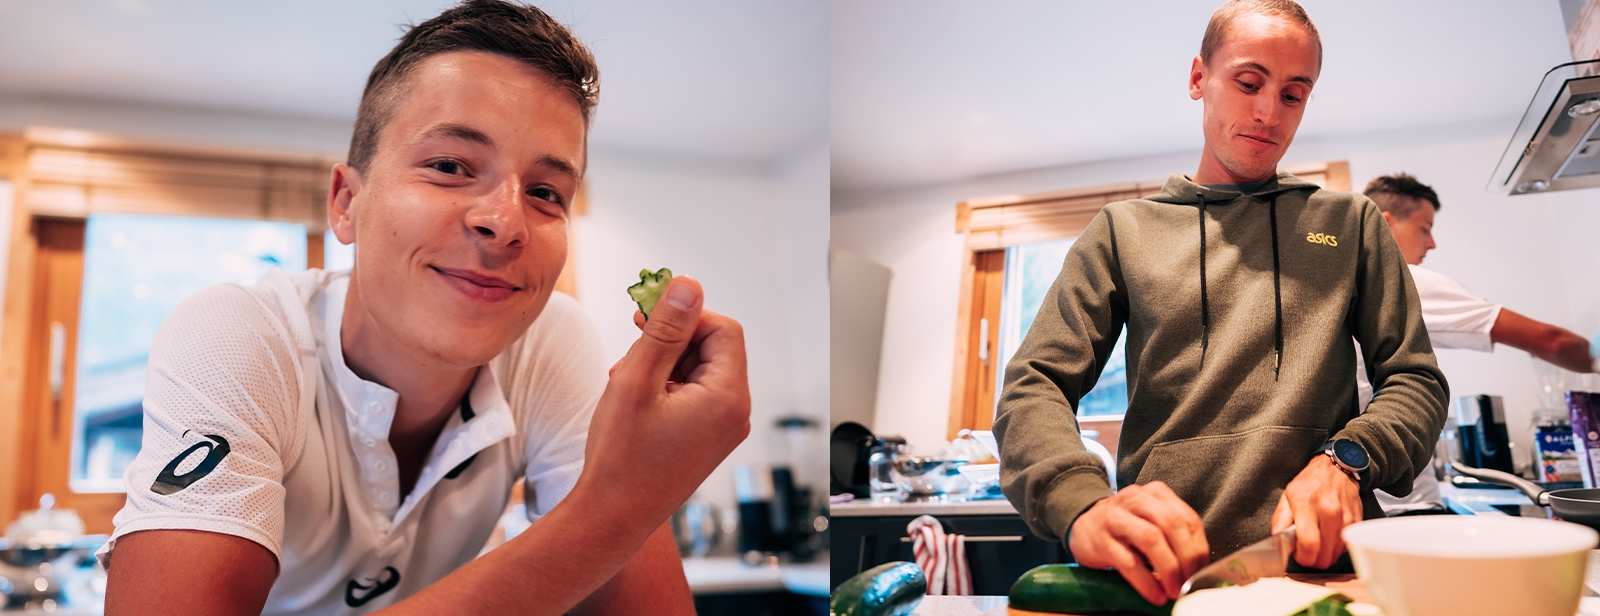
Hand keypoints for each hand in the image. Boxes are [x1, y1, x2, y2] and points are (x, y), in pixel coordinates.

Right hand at [584, 277, 751, 525]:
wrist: (612, 516)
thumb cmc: (621, 458)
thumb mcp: (638, 380)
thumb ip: (665, 329)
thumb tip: (687, 286)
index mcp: (728, 398)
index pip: (722, 329)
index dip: (685, 316)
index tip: (647, 317)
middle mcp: (735, 413)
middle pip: (713, 348)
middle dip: (671, 341)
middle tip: (632, 347)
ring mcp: (723, 428)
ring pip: (700, 369)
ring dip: (664, 364)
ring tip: (626, 381)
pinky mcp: (707, 437)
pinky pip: (695, 394)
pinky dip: (666, 386)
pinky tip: (635, 399)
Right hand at [1067, 481, 1208, 604]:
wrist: (1083, 525)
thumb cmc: (1125, 528)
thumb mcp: (1150, 521)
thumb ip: (1174, 535)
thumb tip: (1199, 568)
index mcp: (1155, 494)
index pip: (1187, 518)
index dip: (1200, 548)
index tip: (1203, 572)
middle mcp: (1135, 499)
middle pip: (1171, 524)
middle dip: (1187, 558)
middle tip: (1191, 583)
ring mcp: (1115, 518)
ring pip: (1151, 539)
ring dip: (1168, 569)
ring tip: (1174, 591)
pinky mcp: (1100, 540)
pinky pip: (1128, 562)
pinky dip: (1146, 582)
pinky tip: (1155, 594)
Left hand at [1271, 454, 1360, 568]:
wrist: (1336, 470)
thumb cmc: (1310, 483)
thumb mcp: (1287, 496)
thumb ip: (1280, 520)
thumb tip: (1276, 539)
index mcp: (1308, 505)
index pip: (1308, 544)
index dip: (1302, 558)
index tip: (1298, 556)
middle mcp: (1329, 513)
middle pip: (1324, 556)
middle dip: (1313, 561)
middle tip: (1306, 552)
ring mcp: (1346, 519)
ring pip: (1336, 555)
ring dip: (1325, 555)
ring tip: (1317, 543)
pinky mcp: (1356, 523)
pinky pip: (1345, 548)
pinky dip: (1336, 549)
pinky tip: (1328, 538)